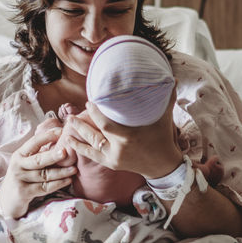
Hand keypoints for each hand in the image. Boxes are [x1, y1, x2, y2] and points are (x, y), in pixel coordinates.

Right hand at [0, 115, 76, 218]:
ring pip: (44, 175)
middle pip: (38, 160)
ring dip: (61, 172)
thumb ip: (39, 154)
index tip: (61, 131)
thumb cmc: (22, 178)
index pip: (34, 142)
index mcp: (20, 154)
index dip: (48, 136)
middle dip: (53, 155)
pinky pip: (44, 187)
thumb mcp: (26, 164)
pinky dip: (57, 184)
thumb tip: (60, 141)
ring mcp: (20, 179)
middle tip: (66, 151)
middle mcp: (18, 165)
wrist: (7, 201)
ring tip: (74, 169)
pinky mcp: (24, 192)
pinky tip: (67, 180)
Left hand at [63, 90, 183, 179]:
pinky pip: (92, 156)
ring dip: (78, 134)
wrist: (162, 165)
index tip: (89, 101)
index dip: (95, 113)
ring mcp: (114, 158)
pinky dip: (80, 148)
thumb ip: (167, 97)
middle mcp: (119, 149)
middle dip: (82, 124)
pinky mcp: (111, 164)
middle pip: (95, 135)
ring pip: (91, 145)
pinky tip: (70, 142)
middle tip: (73, 113)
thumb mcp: (165, 117)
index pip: (106, 124)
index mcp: (129, 136)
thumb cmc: (163, 137)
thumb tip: (172, 77)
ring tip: (69, 122)